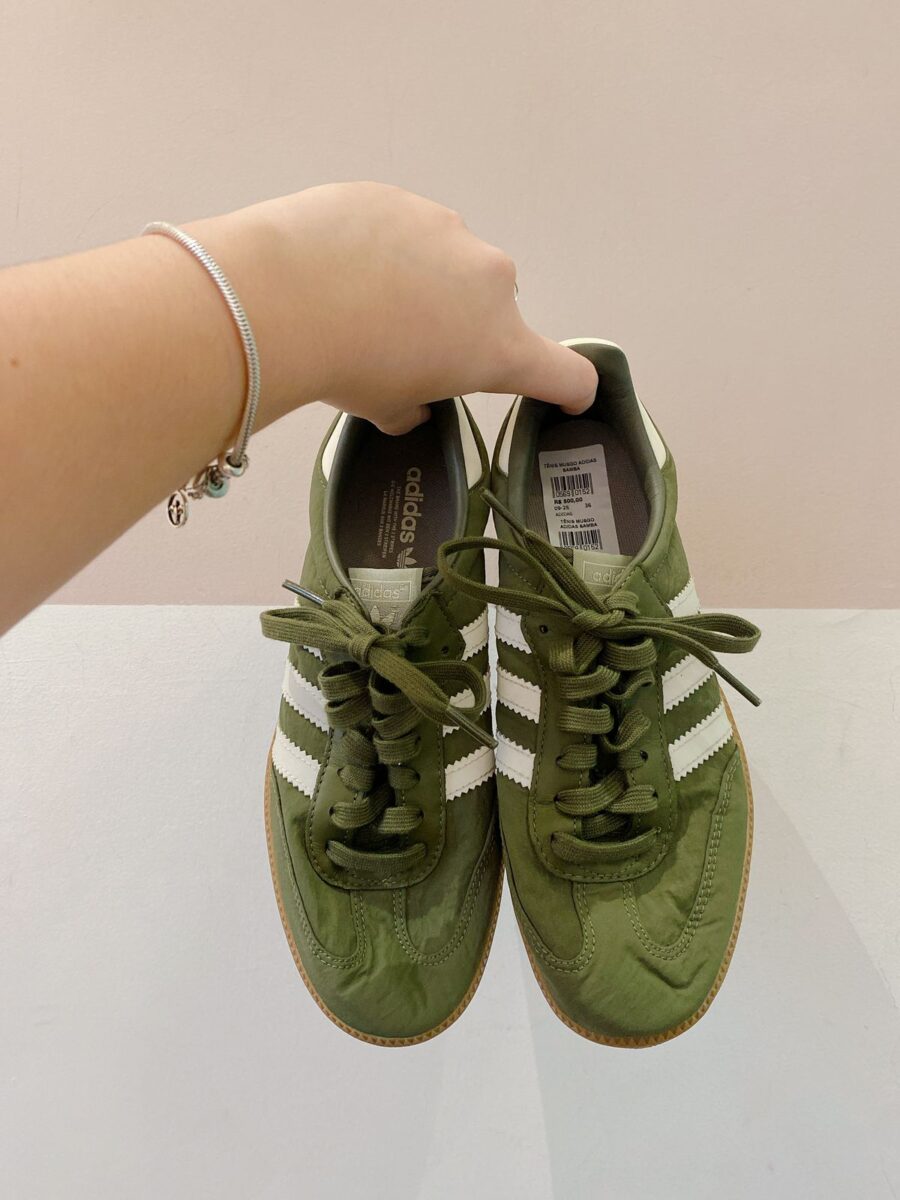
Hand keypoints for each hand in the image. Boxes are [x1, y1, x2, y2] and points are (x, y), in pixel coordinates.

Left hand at [187, 181, 597, 433]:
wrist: (280, 297)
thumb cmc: (343, 365)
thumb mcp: (386, 409)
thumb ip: (415, 407)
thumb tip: (410, 403)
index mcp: (499, 345)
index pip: (566, 374)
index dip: (569, 390)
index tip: (566, 397)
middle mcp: (489, 282)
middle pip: (492, 311)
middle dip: (460, 328)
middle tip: (402, 347)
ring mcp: (448, 232)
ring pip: (449, 264)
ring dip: (422, 283)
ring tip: (360, 303)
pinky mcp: (401, 199)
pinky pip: (403, 230)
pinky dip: (383, 249)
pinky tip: (339, 267)